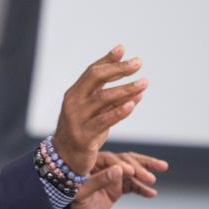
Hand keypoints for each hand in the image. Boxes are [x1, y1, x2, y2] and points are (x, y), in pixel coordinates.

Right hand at [52, 45, 146, 174]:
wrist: (64, 159)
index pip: (92, 71)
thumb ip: (112, 102)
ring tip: (144, 83)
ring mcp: (77, 119)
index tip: (123, 49)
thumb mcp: (94, 114)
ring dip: (126, 89)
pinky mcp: (84, 136)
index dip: (107, 59)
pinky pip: (104, 121)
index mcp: (74, 94)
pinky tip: (133, 103)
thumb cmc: (82, 132)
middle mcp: (73, 103)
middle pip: (96, 79)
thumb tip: (138, 91)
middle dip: (119, 69)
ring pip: (103, 98)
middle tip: (138, 63)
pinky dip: (119, 111)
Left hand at [67, 151, 168, 208]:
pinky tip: (151, 194)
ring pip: (132, 172)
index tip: (130, 172)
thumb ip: (99, 180)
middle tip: (150, 176)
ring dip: (144, 175)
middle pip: (125, 161)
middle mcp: (103, 167)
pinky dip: (142, 189)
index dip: (122, 165)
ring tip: (154, 180)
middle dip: (139, 167)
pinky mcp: (116, 188)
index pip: (111, 159)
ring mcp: (111, 177)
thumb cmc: (69, 203)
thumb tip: (119, 170)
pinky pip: (132, 186)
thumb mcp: (82, 193)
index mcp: (91, 163)